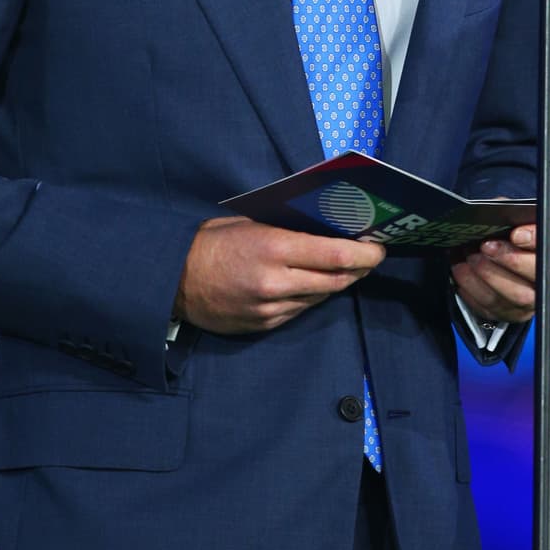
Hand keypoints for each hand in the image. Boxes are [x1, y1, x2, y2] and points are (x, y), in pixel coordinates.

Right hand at [175, 217, 385, 335]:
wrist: (171, 281)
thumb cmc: (209, 243)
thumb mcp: (248, 223)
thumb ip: (287, 228)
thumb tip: (327, 227)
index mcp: (273, 248)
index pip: (336, 256)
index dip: (365, 253)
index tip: (378, 246)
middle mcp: (276, 282)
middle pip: (337, 280)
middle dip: (359, 269)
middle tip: (370, 257)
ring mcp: (271, 308)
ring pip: (321, 297)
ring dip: (338, 283)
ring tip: (347, 268)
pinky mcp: (264, 325)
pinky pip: (301, 311)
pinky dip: (313, 297)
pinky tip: (314, 284)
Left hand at [451, 217, 549, 323]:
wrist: (502, 254)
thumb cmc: (511, 231)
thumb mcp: (512, 214)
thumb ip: (507, 211)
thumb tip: (492, 213)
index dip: (539, 238)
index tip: (515, 234)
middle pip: (542, 273)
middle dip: (510, 260)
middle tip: (485, 246)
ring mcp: (539, 297)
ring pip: (519, 296)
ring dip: (489, 275)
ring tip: (470, 258)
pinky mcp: (517, 313)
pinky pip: (496, 307)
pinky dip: (474, 289)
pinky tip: (463, 272)